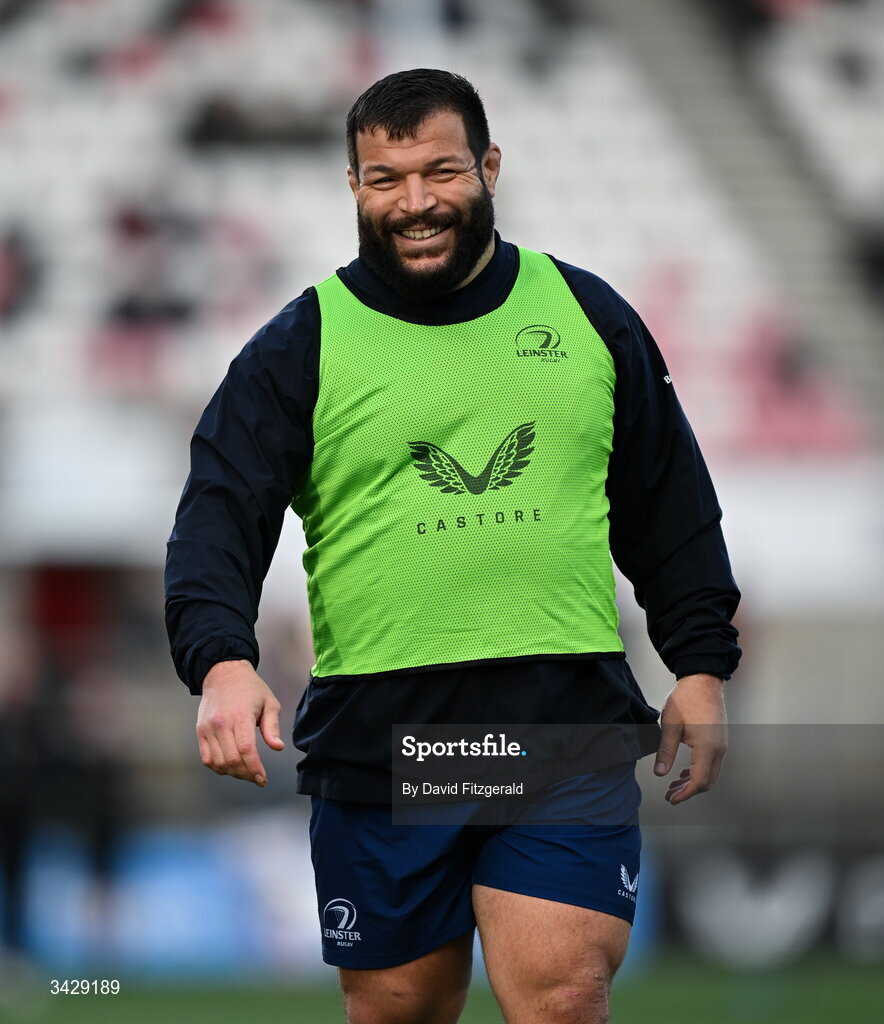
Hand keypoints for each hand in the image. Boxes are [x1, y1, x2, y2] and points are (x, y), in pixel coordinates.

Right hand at [196, 660, 284, 786]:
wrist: (223, 673)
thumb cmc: (250, 688)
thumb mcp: (269, 702)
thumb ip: (272, 727)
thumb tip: (278, 747)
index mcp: (241, 716)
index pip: (246, 750)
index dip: (255, 768)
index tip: (263, 779)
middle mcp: (221, 723)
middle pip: (232, 760)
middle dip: (247, 774)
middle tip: (257, 777)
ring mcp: (208, 728)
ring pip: (219, 762)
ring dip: (233, 773)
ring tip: (246, 772)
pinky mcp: (200, 731)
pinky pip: (207, 758)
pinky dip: (218, 767)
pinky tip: (230, 767)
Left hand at [654, 673, 726, 804]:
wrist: (703, 679)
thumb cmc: (686, 699)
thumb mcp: (670, 726)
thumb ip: (665, 752)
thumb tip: (660, 773)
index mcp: (707, 748)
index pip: (698, 782)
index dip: (684, 794)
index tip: (670, 798)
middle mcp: (719, 750)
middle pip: (707, 782)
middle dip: (688, 791)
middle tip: (669, 794)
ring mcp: (722, 745)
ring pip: (711, 773)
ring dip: (694, 782)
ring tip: (675, 784)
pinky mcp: (720, 739)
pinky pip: (712, 763)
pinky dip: (699, 771)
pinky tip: (685, 770)